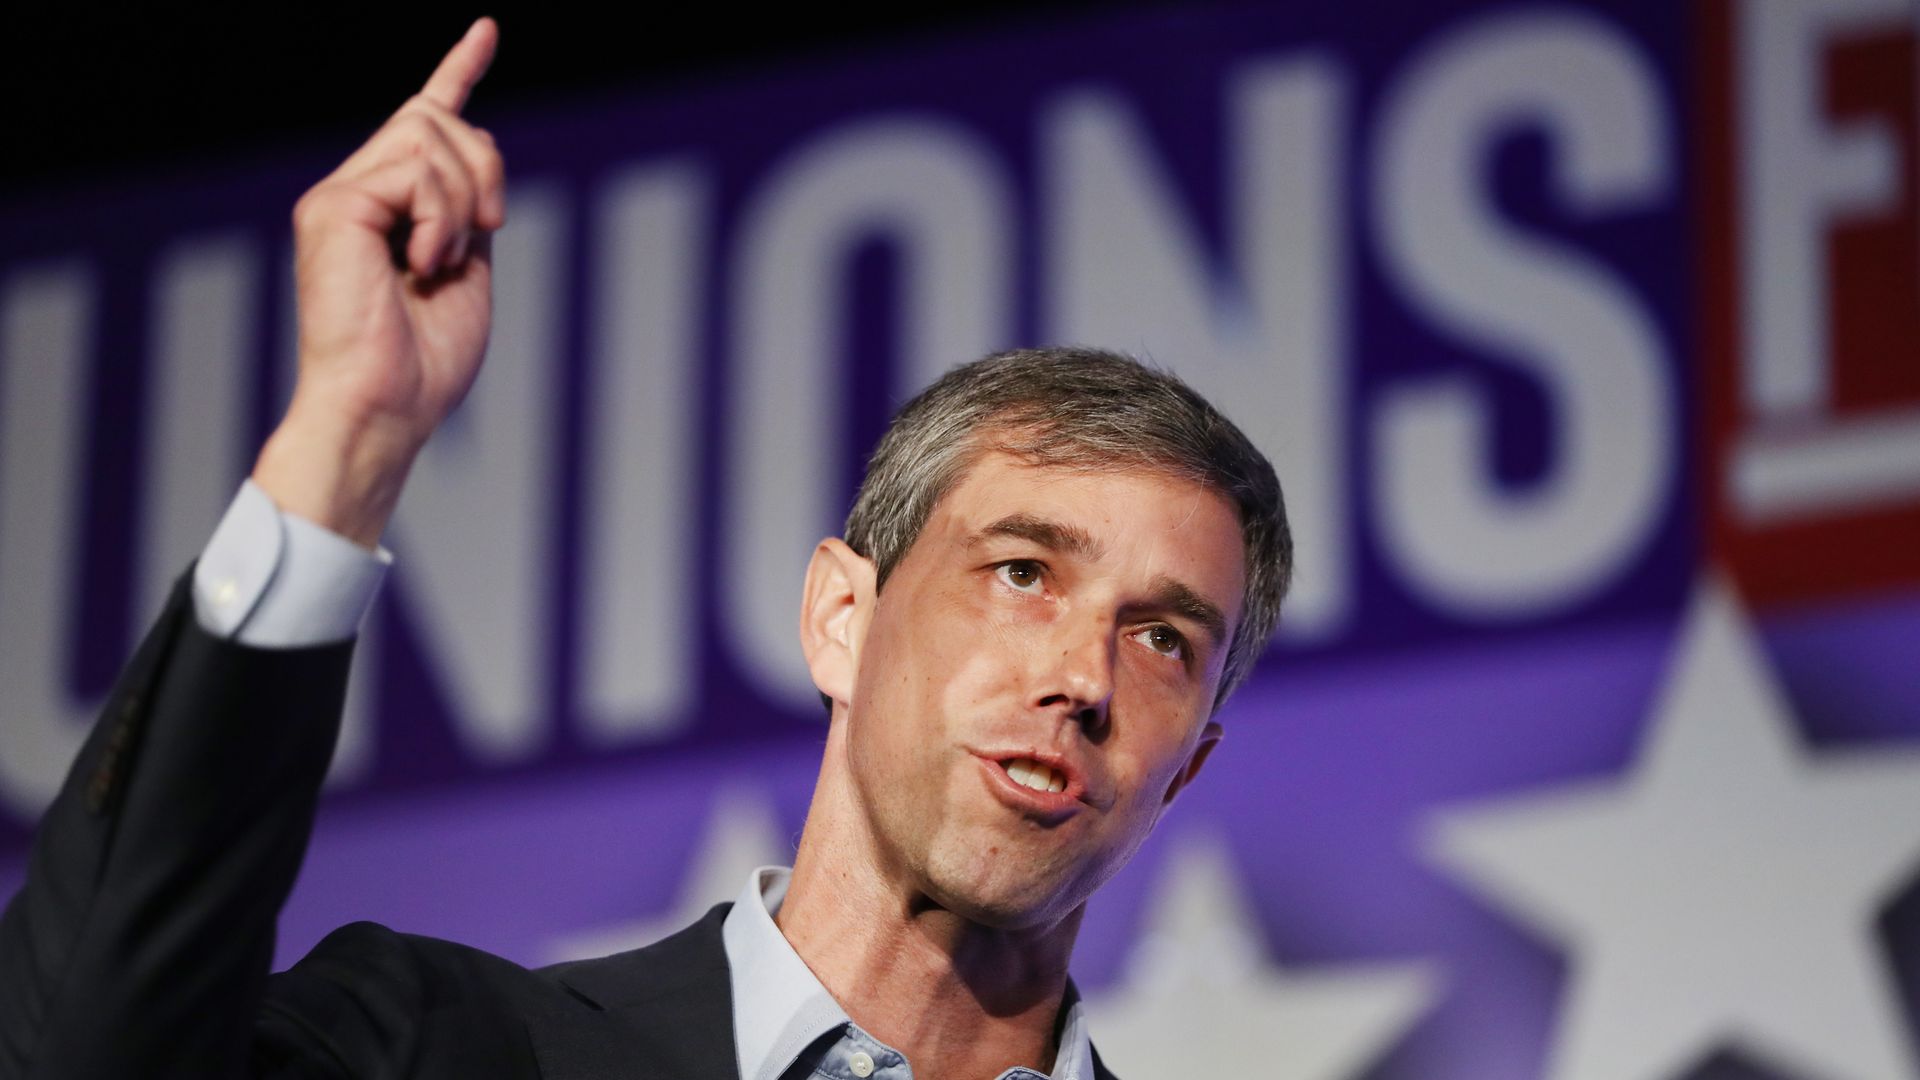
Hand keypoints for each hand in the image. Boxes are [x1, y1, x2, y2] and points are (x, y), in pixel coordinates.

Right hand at [252, 18, 505, 546]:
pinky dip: (441, 216)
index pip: (424, 121)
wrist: (385, 407)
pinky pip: (414, 169)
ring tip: (445, 259)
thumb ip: (469, 213)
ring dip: (464, 199)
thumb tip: (483, 153)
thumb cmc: (424, 363)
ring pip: (428, 133)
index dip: (458, 71)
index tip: (487, 31)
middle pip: (438, 119)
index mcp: (387, 210)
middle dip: (485, 168)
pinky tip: (425, 262)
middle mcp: (355, 194)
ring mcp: (339, 198)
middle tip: (489, 231)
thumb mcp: (468, 272)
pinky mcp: (331, 207)